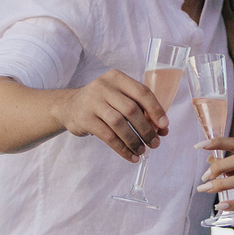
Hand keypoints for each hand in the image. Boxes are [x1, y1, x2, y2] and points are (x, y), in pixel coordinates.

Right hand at [51, 69, 168, 161]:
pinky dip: (121, 148)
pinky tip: (130, 156)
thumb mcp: (119, 97)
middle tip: (155, 143)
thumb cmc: (102, 103)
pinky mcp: (84, 118)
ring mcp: (92, 102)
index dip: (156, 110)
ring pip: (119, 124)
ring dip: (134, 140)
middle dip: (146, 129)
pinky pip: (107, 136)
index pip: (142, 92)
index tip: (164, 126)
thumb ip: (140, 109)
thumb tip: (162, 129)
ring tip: (142, 151)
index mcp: (117, 78)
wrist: (69, 106)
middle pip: (131, 109)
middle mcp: (104, 86)